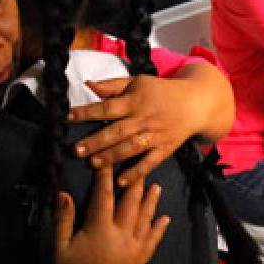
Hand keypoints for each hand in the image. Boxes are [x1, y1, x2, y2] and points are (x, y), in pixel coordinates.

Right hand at [53, 169, 167, 263]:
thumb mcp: (60, 249)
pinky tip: (164, 218)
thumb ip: (64, 219)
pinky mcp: (139, 262)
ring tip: (156, 184)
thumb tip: (63, 193)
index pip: (103, 196)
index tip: (107, 161)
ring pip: (145, 219)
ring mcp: (134, 250)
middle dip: (134, 182)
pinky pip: (152, 241)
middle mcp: (122, 236)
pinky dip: (159, 228)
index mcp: (100, 231)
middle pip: (130, 203)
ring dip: (151, 201)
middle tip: (139, 164)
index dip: (105, 177)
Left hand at [68, 76, 195, 185]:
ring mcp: (155, 135)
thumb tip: (87, 84)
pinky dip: (136, 172)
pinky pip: (150, 162)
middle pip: (117, 131)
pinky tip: (121, 181)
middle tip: (76, 150)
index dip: (88, 112)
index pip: (108, 107)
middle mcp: (144, 119)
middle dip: (96, 141)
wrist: (195, 103)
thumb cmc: (161, 92)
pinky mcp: (165, 149)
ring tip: (93, 164)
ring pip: (131, 148)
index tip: (68, 117)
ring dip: (112, 157)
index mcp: (135, 101)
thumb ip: (112, 85)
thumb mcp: (138, 82)